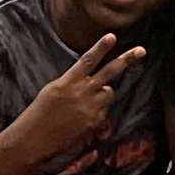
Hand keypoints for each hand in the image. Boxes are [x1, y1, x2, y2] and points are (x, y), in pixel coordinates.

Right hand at [13, 33, 141, 159]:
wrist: (33, 139)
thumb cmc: (39, 114)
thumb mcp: (52, 91)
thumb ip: (73, 83)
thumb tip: (92, 82)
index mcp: (67, 82)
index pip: (87, 61)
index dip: (100, 47)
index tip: (111, 36)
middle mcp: (81, 92)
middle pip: (109, 72)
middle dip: (126, 60)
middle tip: (141, 50)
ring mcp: (90, 107)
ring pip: (108, 92)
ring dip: (102, 94)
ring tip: (84, 103)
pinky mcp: (94, 121)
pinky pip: (103, 111)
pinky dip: (97, 112)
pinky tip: (81, 119)